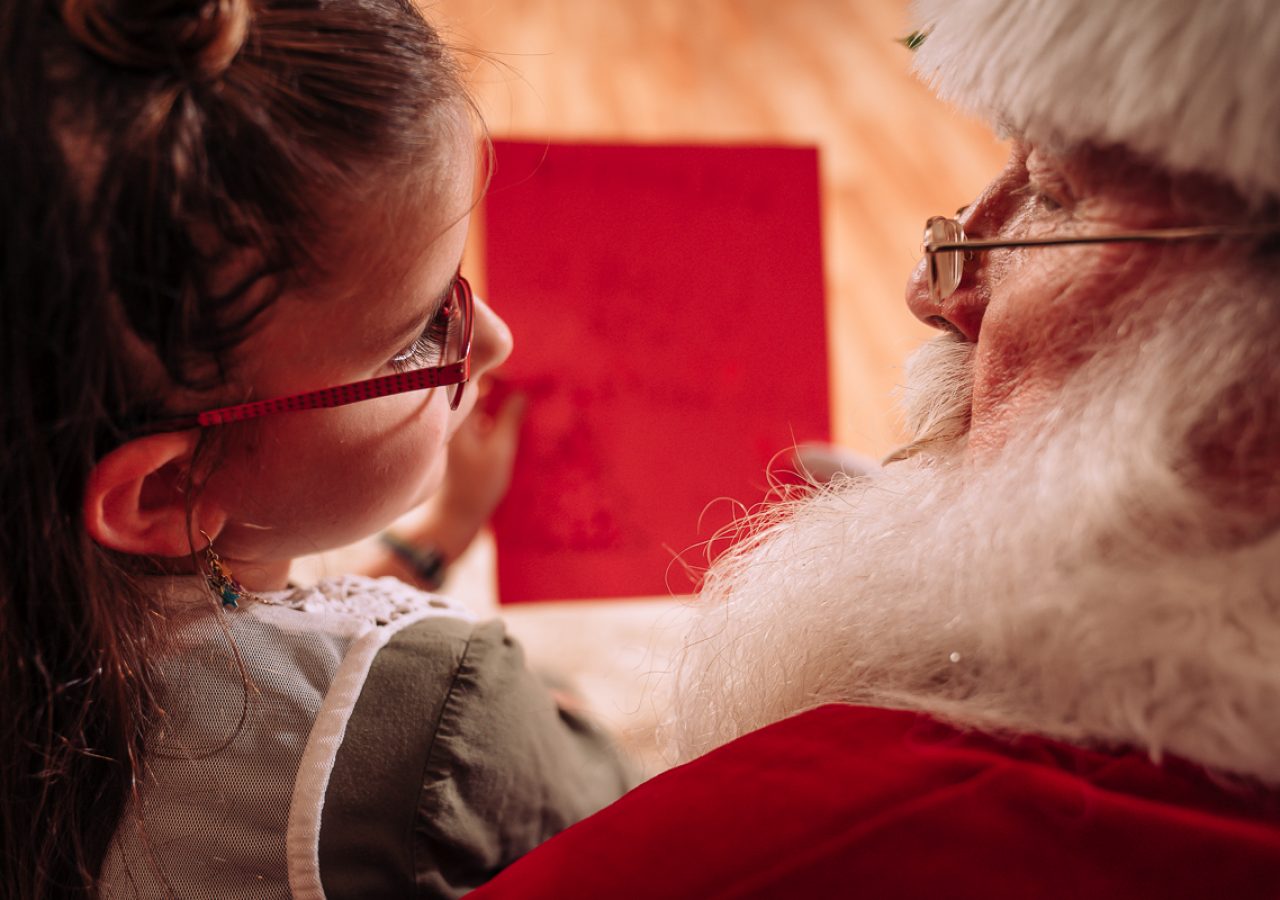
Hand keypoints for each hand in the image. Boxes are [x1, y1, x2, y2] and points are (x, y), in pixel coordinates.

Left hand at [412, 378, 526, 560]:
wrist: (453, 516)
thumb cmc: (476, 487)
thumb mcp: (500, 451)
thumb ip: (511, 418)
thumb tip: (522, 394)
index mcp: (451, 415)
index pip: (469, 375)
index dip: (494, 370)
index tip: (517, 376)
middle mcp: (444, 416)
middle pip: (468, 382)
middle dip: (495, 380)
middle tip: (521, 385)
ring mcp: (447, 427)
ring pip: (470, 397)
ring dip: (492, 395)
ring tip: (516, 399)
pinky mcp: (453, 437)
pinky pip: (469, 413)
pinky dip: (486, 410)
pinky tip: (504, 418)